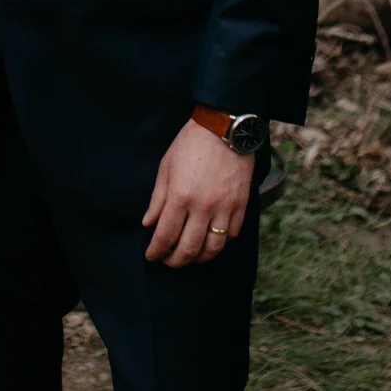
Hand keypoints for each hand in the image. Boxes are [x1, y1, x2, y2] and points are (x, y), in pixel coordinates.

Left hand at [141, 120, 254, 266]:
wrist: (225, 129)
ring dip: (199, 258)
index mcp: (180, 196)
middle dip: (175, 260)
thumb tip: (149, 224)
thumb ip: (158, 199)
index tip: (152, 255)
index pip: (165, 236)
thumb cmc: (190, 144)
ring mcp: (225, 207)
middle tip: (168, 261)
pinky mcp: (241, 205)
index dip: (156, 251)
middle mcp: (203, 207)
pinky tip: (211, 240)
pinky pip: (232, 234)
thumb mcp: (166, 167)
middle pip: (189, 249)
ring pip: (213, 248)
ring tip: (190, 256)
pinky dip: (221, 242)